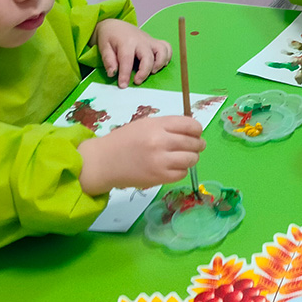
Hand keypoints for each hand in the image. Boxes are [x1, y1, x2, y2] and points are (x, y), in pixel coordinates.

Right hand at [77, 115, 203, 193]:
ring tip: (184, 157)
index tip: (196, 133)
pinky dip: (181, 171)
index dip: (197, 130)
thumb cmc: (124, 140)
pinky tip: (173, 167)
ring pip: (191, 159)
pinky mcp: (159, 177)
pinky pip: (182, 173)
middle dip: (198, 145)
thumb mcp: (145, 124)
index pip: (191, 125)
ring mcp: (160, 161)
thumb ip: (168, 126)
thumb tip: (192, 131)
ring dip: (191, 158)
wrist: (104, 162)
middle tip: (194, 147)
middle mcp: (160, 141)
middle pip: (194, 143)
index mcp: (157, 125)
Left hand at [94, 18, 171, 87]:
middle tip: (137, 81)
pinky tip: (159, 65)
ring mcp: (150, 41)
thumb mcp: (103, 47)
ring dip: (159, 64)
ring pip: (162, 51)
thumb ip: (108, 60)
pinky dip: (167, 57)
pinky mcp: (155, 42)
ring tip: (152, 72)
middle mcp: (140, 41)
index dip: (125, 74)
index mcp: (126, 42)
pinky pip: (167, 48)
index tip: (123, 85)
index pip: (127, 59)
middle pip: (148, 57)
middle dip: (144, 72)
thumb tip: (113, 73)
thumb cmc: (109, 37)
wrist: (116, 25)